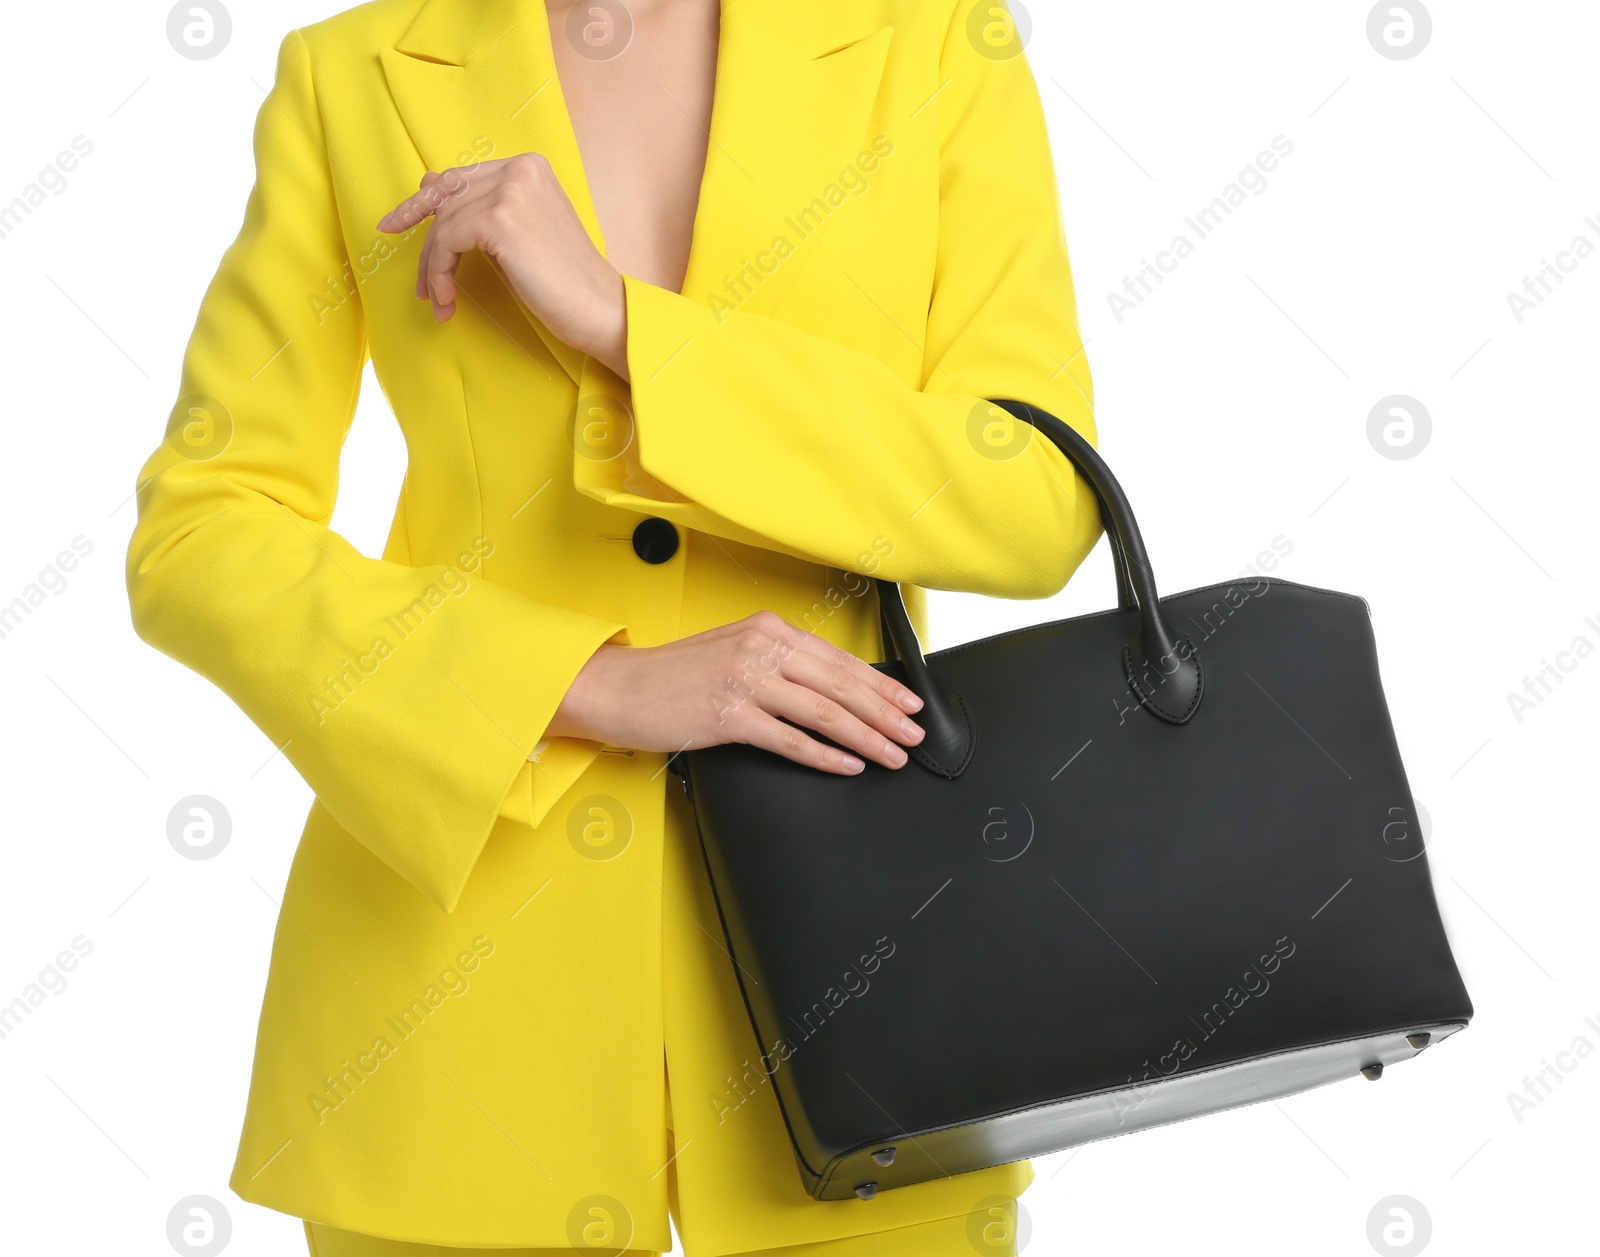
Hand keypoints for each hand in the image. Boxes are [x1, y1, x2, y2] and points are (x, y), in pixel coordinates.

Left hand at [376, 154, 629, 377]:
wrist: (598, 307)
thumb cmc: (563, 280)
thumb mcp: (519, 232)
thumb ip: (482, 206)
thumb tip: (429, 183)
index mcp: (529, 166)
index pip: (461, 177)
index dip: (425, 201)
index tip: (396, 223)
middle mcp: (519, 169)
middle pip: (447, 198)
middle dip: (423, 238)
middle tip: (416, 277)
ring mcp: (510, 192)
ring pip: (443, 223)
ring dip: (433, 268)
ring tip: (440, 300)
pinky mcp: (500, 220)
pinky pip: (446, 242)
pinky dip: (439, 273)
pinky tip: (448, 299)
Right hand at [547, 612, 926, 774]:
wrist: (618, 687)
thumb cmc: (673, 674)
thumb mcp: (732, 650)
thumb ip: (777, 662)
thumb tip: (829, 690)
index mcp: (767, 628)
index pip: (837, 658)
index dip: (880, 683)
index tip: (909, 702)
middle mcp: (761, 648)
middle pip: (840, 684)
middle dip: (885, 712)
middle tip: (914, 734)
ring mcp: (745, 681)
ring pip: (824, 712)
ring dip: (867, 736)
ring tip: (892, 754)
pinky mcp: (729, 715)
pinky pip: (791, 739)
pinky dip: (826, 755)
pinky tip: (849, 765)